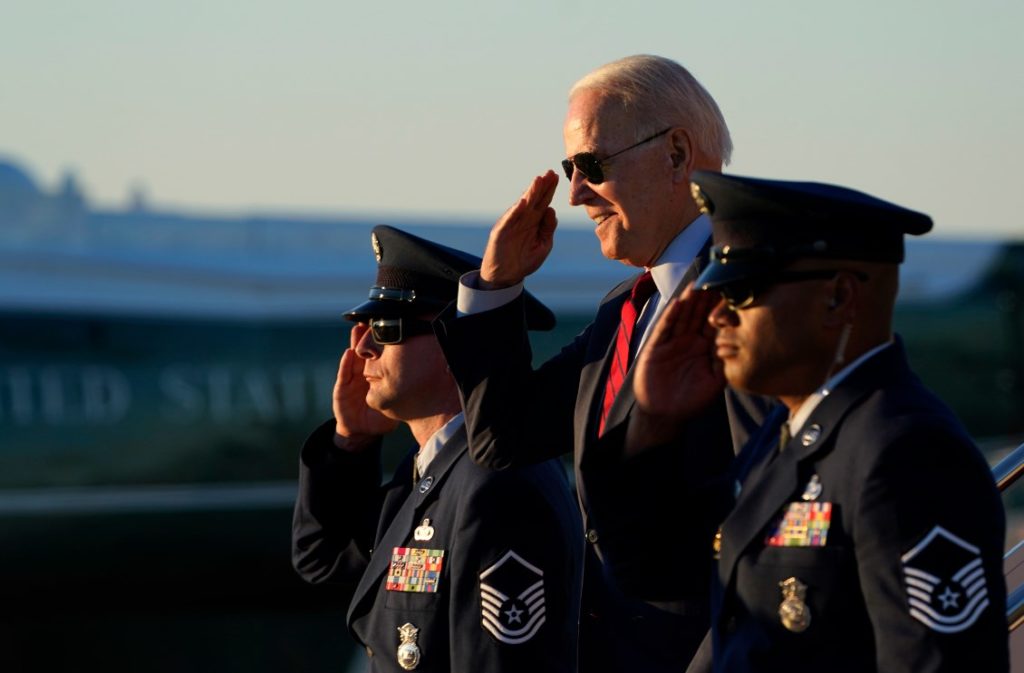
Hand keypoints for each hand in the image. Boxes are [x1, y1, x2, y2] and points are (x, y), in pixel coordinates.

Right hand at [332, 323, 398, 449]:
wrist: (362, 431)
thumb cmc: (380, 414)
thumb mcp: (397, 400)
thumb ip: (407, 389)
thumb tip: (431, 378)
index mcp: (375, 373)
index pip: (379, 353)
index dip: (382, 340)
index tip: (389, 323)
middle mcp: (362, 372)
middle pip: (365, 350)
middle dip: (367, 334)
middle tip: (372, 318)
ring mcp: (351, 379)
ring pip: (352, 357)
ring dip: (354, 343)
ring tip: (358, 328)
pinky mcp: (341, 390)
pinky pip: (343, 375)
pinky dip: (345, 364)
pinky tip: (349, 353)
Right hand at [479, 171, 558, 287]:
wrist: (506, 276)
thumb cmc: (524, 260)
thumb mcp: (543, 245)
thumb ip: (548, 228)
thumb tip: (552, 210)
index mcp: (534, 221)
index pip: (543, 201)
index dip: (549, 190)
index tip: (557, 177)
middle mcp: (523, 219)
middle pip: (534, 199)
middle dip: (542, 186)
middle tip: (550, 173)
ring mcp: (512, 224)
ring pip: (523, 206)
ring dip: (530, 193)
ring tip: (538, 181)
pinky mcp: (501, 232)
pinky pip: (509, 220)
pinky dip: (516, 211)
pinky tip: (523, 202)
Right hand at [629, 284, 724, 445]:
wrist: (664, 415)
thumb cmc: (691, 401)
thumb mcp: (715, 382)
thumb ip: (725, 363)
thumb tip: (739, 345)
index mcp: (704, 348)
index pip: (714, 323)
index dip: (721, 308)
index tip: (732, 291)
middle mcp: (689, 341)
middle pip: (698, 314)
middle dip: (706, 298)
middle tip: (716, 278)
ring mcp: (672, 342)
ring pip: (682, 317)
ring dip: (690, 301)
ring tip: (698, 284)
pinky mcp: (657, 347)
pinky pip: (665, 329)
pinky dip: (671, 316)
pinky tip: (679, 303)